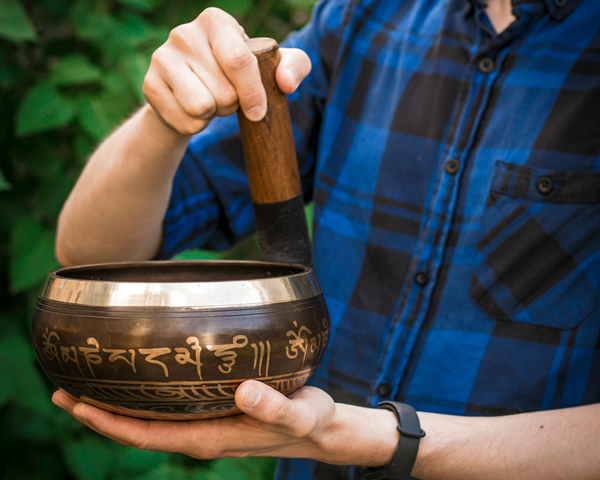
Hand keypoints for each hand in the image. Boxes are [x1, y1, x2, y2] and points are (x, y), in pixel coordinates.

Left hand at [51, 380, 397, 465]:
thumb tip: (242, 391)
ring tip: (89, 385)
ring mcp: (207, 426)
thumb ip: (274, 407)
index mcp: (211, 438)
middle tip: (62, 390)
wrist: (324, 431)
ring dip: (118, 407)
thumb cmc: (311, 421)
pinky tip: (142, 381)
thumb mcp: (299, 413)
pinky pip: (169, 411)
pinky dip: (145, 399)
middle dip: (100, 414)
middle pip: (140, 430)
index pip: (149, 435)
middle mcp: (202, 435)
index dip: (110, 423)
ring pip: (152, 421)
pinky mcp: (216, 414)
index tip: (76, 405)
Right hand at [143, 8, 311, 135]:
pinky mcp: (149, 85)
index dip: (253, 93)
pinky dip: (195, 125)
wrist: (194, 94)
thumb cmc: (238, 77)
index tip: (259, 113)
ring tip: (211, 101)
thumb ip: (294, 67)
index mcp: (216, 21)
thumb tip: (285, 82)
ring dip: (213, 115)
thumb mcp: (271, 68)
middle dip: (232, 105)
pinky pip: (186, 122)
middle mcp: (184, 33)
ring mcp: (162, 58)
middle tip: (227, 96)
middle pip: (223, 91)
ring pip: (202, 107)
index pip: (238, 61)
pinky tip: (192, 110)